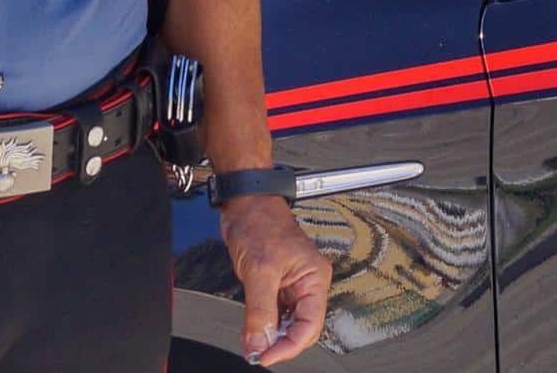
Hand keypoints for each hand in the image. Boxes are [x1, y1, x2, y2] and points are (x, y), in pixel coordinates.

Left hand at [220, 194, 331, 365]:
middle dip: (279, 342)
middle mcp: (306, 281)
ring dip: (269, 334)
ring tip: (252, 343)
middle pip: (299, 326)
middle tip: (258, 351)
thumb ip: (261, 310)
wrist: (243, 200)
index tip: (267, 356)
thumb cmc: (259, 220)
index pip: (310, 325)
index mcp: (314, 277)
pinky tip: (251, 330)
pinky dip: (263, 323)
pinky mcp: (275, 281)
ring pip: (285, 321)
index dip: (290, 346)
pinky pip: (274, 310)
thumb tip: (259, 342)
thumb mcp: (260, 270)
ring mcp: (290, 282)